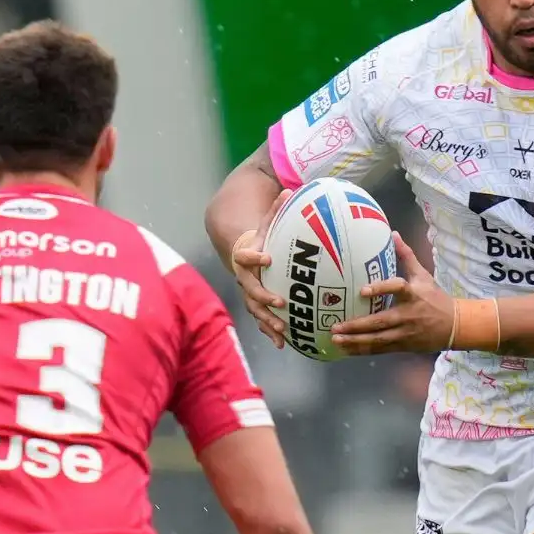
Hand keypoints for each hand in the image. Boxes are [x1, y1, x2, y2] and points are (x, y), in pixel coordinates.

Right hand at [231, 189, 293, 348]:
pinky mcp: (256, 305)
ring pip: (255, 309)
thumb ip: (275, 211)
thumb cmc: (259, 239)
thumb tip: (290, 190)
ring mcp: (249, 293)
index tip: (267, 258)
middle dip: (264, 297)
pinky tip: (282, 343)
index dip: (255, 257)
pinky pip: (261, 320)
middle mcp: (245, 278)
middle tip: (280, 302)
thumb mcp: (265, 224)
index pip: (246, 257)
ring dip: (267, 320)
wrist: (243, 255)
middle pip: (250, 289)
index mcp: (246, 257)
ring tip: (282, 330)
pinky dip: (270, 331)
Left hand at [331, 233, 455, 355]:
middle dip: (356, 326)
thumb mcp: (423, 275)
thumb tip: (393, 234)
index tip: (363, 290)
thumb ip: (406, 256)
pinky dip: (363, 350)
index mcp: (413, 294)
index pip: (397, 289)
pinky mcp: (403, 345)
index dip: (381, 289)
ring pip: (378, 340)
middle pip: (380, 322)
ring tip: (336, 339)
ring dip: (355, 341)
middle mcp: (408, 314)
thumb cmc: (435, 297)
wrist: (454, 325)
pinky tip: (346, 349)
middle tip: (335, 326)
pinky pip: (380, 349)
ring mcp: (405, 332)